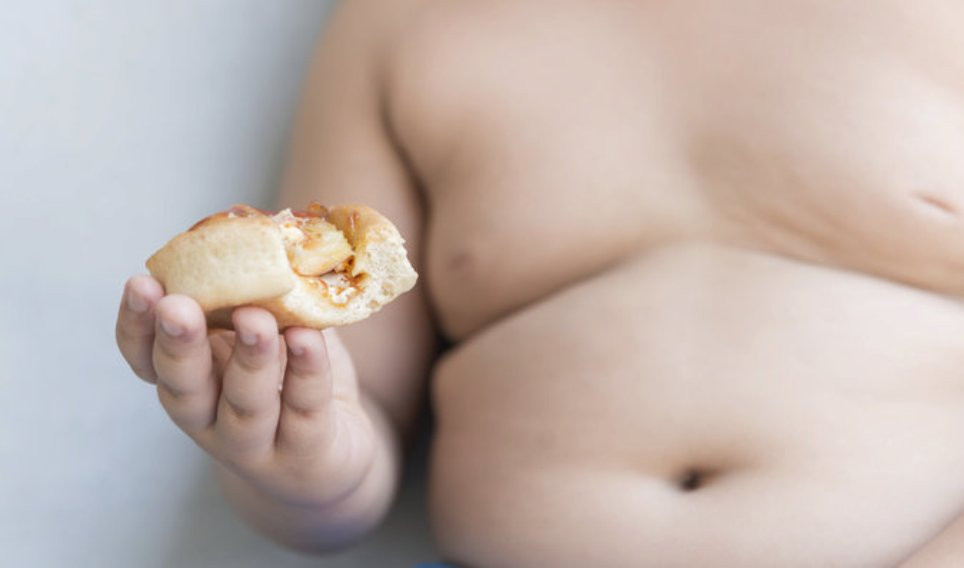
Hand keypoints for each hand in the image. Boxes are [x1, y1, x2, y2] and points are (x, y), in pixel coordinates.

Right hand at [115, 275, 376, 506]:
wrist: (334, 458)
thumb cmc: (290, 381)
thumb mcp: (268, 334)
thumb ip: (258, 297)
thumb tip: (270, 236)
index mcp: (191, 380)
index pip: (146, 359)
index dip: (137, 326)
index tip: (141, 284)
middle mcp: (210, 417)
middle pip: (183, 387)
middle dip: (178, 344)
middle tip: (177, 307)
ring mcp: (254, 442)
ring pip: (244, 404)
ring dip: (248, 359)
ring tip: (255, 318)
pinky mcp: (303, 453)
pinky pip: (303, 409)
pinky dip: (305, 372)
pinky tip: (307, 339)